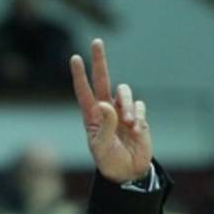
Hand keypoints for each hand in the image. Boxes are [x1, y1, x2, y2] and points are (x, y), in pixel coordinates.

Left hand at [70, 39, 152, 182]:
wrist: (128, 171)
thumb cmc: (109, 161)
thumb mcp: (101, 146)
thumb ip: (104, 125)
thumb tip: (106, 103)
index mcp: (91, 116)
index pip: (84, 91)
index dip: (79, 75)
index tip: (74, 58)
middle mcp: (105, 110)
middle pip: (102, 79)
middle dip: (99, 61)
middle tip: (96, 41)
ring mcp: (122, 112)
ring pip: (124, 92)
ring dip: (128, 105)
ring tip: (130, 124)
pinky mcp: (137, 116)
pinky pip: (139, 106)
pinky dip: (139, 116)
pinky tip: (137, 130)